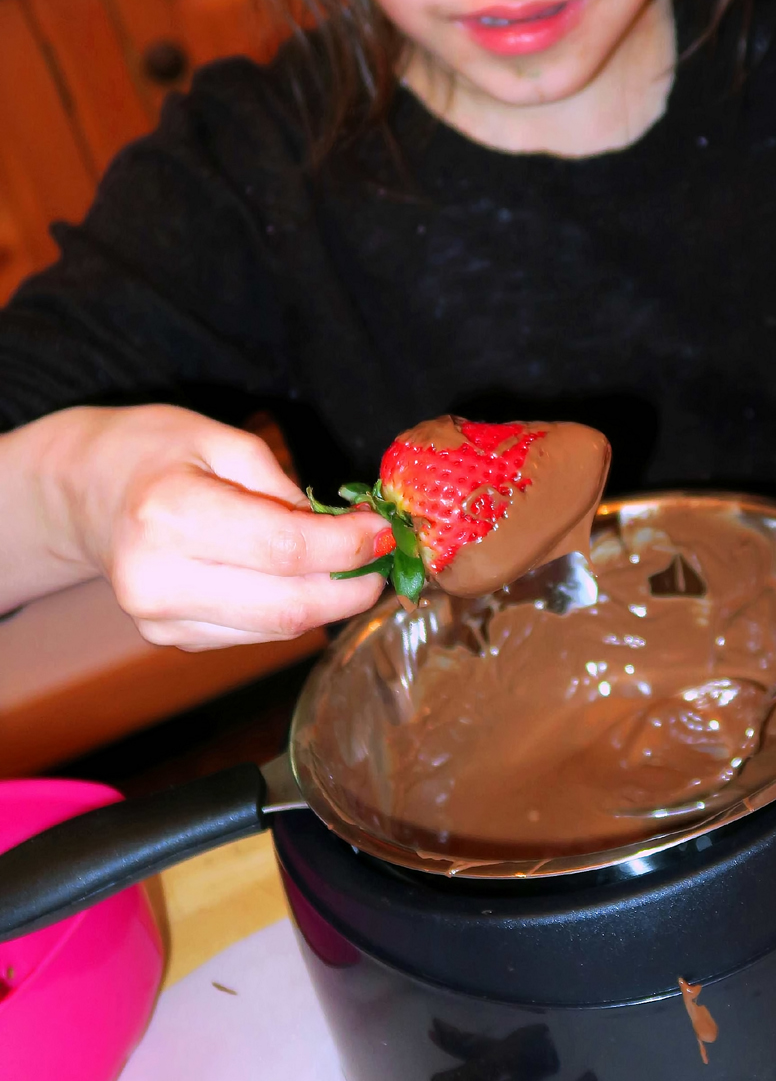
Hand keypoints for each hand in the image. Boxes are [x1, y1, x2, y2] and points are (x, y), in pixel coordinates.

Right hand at [53, 405, 391, 648]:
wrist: (84, 493)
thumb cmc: (156, 452)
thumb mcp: (223, 440)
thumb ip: (285, 488)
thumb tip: (350, 532)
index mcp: (168, 516)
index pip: (284, 551)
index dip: (348, 547)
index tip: (386, 532)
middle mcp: (157, 580)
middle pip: (287, 607)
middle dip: (351, 588)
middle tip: (386, 559)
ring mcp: (159, 621)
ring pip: (277, 630)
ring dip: (328, 602)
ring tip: (350, 565)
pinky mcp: (170, 640)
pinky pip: (255, 636)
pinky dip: (291, 610)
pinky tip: (300, 580)